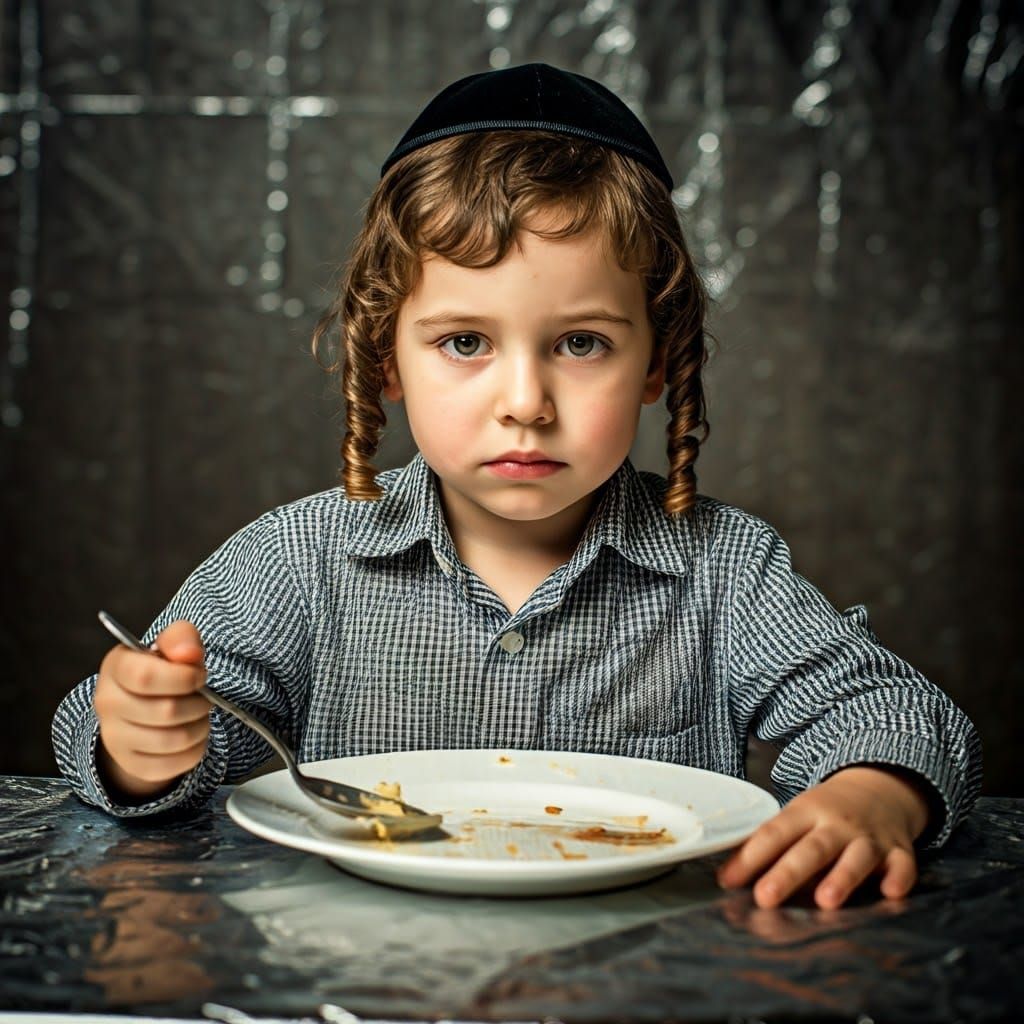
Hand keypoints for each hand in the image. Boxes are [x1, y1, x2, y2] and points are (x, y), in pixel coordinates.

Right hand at [93, 620, 209, 801]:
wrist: (144, 706)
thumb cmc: (163, 670)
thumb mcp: (172, 645)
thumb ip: (182, 638)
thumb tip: (189, 654)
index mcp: (116, 667)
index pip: (146, 677)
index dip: (183, 678)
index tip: (199, 676)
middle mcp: (107, 703)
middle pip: (165, 712)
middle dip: (198, 704)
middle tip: (204, 698)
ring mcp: (114, 738)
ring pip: (172, 741)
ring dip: (199, 727)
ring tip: (200, 716)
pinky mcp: (131, 764)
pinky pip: (173, 765)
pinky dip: (195, 750)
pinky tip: (193, 735)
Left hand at [716, 765, 931, 909]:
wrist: (880, 786)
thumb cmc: (828, 810)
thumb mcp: (798, 815)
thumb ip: (773, 843)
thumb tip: (730, 876)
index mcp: (805, 811)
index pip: (773, 833)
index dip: (750, 857)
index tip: (728, 881)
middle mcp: (836, 823)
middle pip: (810, 849)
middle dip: (787, 873)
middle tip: (765, 897)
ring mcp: (869, 837)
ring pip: (856, 857)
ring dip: (842, 878)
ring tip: (825, 901)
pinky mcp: (899, 850)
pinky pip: (902, 865)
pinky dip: (898, 879)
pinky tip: (890, 893)